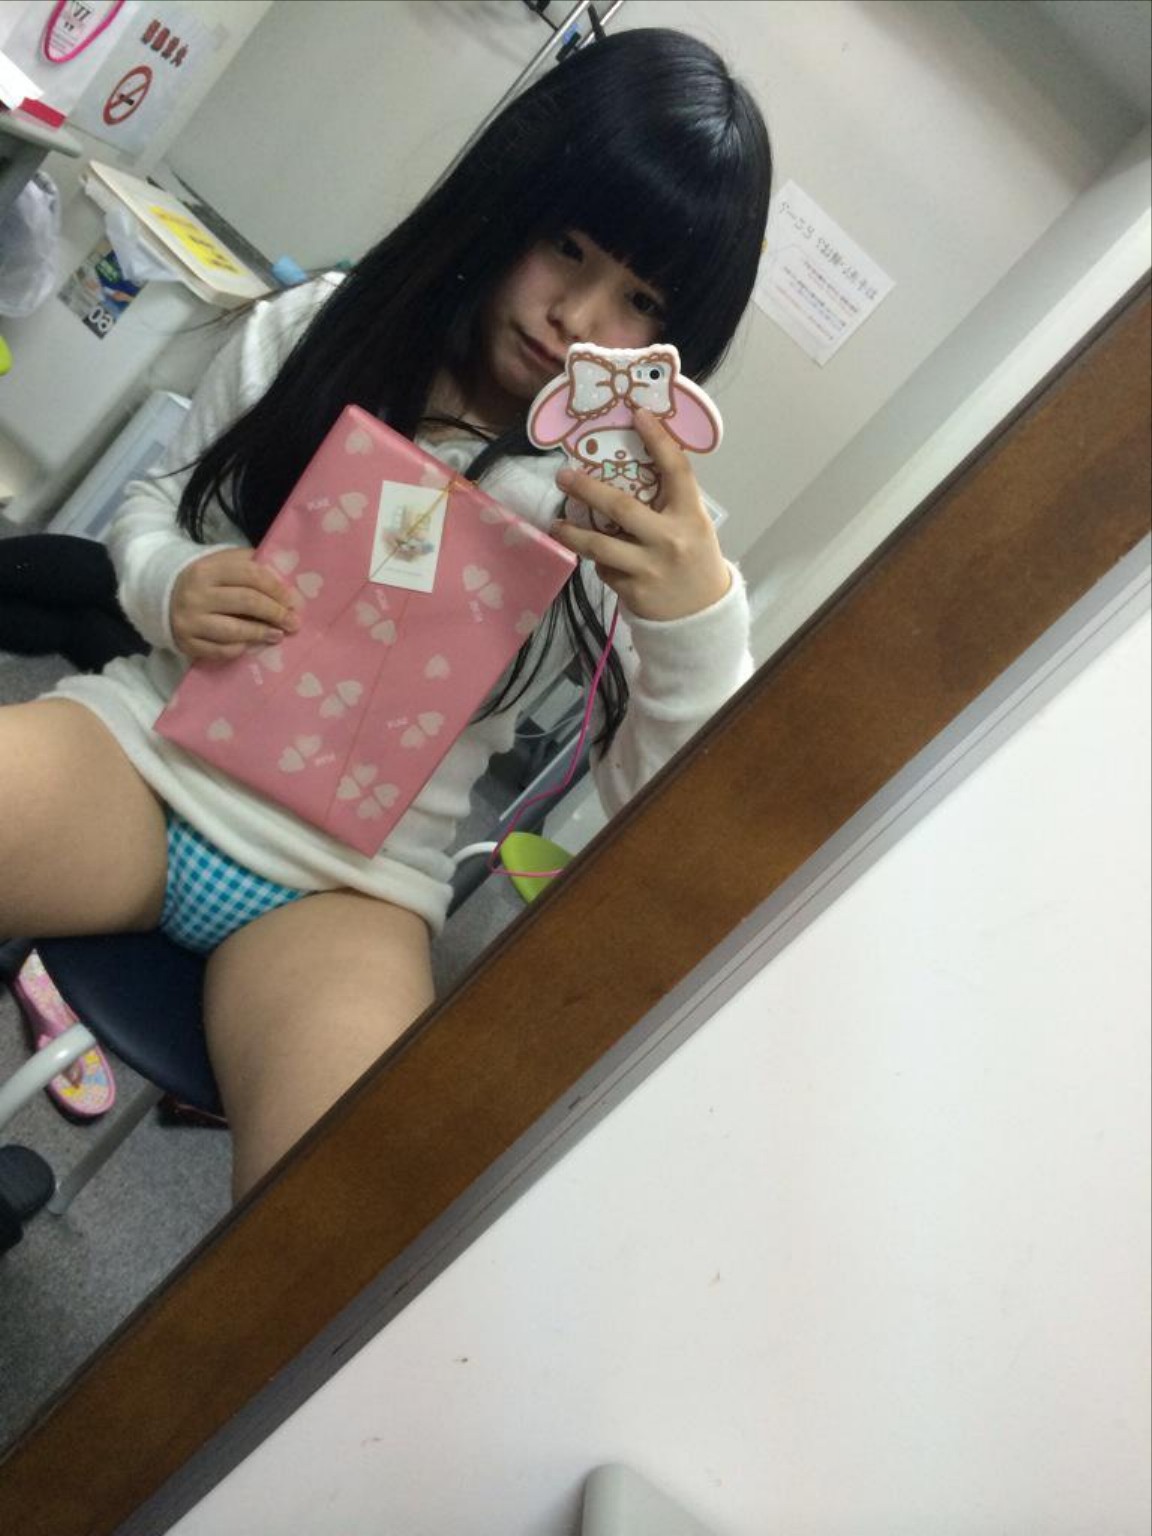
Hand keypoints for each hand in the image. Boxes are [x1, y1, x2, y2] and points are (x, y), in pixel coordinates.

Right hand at [171, 549, 299, 661]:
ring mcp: (190, 621)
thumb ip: (249, 566)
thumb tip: (286, 582)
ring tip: (278, 635)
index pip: (250, 575)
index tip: (293, 600)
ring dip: (261, 633)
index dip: (276, 588)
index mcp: (207, 569)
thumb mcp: (222, 564)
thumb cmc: (205, 581)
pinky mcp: (187, 643)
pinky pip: (220, 650)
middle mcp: (196, 594)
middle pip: (246, 602)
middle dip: (275, 613)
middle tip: (293, 622)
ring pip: (234, 630)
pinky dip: (240, 649)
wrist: (162, 597)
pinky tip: (251, 645)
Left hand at [550, 409, 730, 621]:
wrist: (702, 614)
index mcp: (689, 516)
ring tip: (557, 524)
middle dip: (587, 489)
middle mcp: (669, 540)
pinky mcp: (633, 591)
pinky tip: (600, 558)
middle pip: (621, 507)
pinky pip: (605, 569)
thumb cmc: (694, 558)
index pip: (676, 470)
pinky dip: (599, 561)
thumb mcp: (692, 524)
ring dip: (572, 534)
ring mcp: (649, 568)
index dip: (658, 440)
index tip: (638, 415)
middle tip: (563, 476)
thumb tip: (629, 465)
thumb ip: (668, 501)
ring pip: (599, 546)